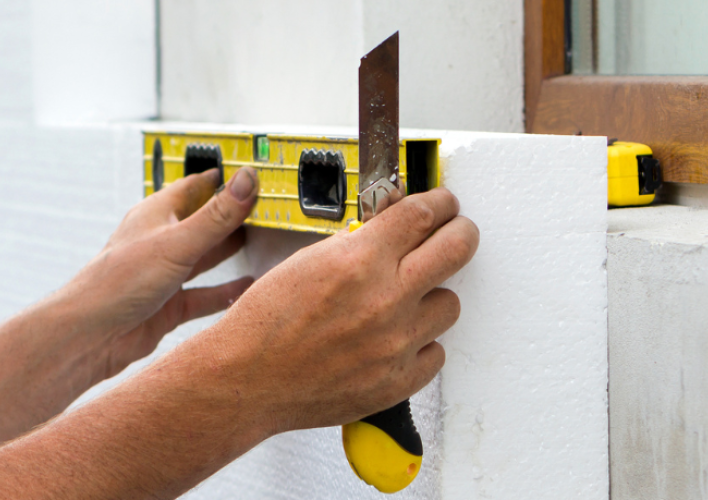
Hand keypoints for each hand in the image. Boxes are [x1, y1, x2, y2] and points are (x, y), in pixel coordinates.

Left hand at [56, 167, 259, 380]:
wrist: (90, 336)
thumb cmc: (118, 282)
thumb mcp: (177, 242)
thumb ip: (217, 216)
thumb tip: (247, 181)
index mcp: (157, 215)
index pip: (196, 187)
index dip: (224, 180)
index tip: (254, 175)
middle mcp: (161, 241)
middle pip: (204, 222)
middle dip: (233, 216)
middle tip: (268, 209)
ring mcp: (166, 274)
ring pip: (205, 258)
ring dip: (231, 252)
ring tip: (263, 244)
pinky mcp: (170, 305)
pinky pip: (205, 295)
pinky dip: (226, 292)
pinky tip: (247, 289)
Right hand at [163, 187, 478, 435]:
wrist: (246, 381)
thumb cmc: (266, 323)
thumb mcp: (308, 259)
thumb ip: (359, 242)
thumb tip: (394, 223)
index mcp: (359, 261)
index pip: (424, 214)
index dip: (441, 203)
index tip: (444, 204)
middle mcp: (385, 300)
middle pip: (458, 248)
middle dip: (461, 232)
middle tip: (456, 232)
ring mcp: (396, 344)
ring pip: (450, 304)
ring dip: (432, 296)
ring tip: (406, 300)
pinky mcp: (398, 381)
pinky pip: (436, 351)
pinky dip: (420, 343)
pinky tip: (395, 338)